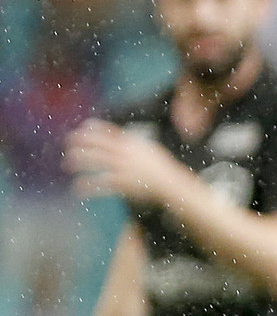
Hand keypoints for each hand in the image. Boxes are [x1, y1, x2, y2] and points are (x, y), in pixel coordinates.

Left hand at [64, 121, 189, 204]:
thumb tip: (121, 139)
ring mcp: (122, 168)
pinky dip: (88, 186)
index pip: (109, 132)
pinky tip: (77, 188)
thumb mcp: (149, 150)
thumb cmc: (161, 168)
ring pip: (96, 161)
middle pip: (98, 144)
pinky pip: (100, 184)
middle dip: (81, 142)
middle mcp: (125, 154)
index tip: (83, 127)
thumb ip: (133, 145)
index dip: (94, 129)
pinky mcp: (122, 184)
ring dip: (80, 161)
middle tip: (68, 142)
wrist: (171, 184)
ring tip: (68, 163)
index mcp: (132, 144)